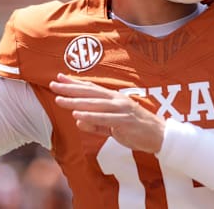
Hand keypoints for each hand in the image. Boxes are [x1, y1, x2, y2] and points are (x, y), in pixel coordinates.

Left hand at [50, 73, 164, 153]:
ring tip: (60, 99)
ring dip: (76, 101)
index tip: (59, 78)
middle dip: (70, 88)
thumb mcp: (113, 126)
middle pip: (90, 92)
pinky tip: (77, 114)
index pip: (91, 88)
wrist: (160, 136)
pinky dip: (90, 116)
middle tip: (53, 84)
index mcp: (114, 98)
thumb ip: (96, 124)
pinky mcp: (124, 121)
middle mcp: (116, 100)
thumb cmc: (137, 130)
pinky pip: (104, 118)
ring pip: (94, 104)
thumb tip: (78, 120)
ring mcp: (121, 110)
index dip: (74, 83)